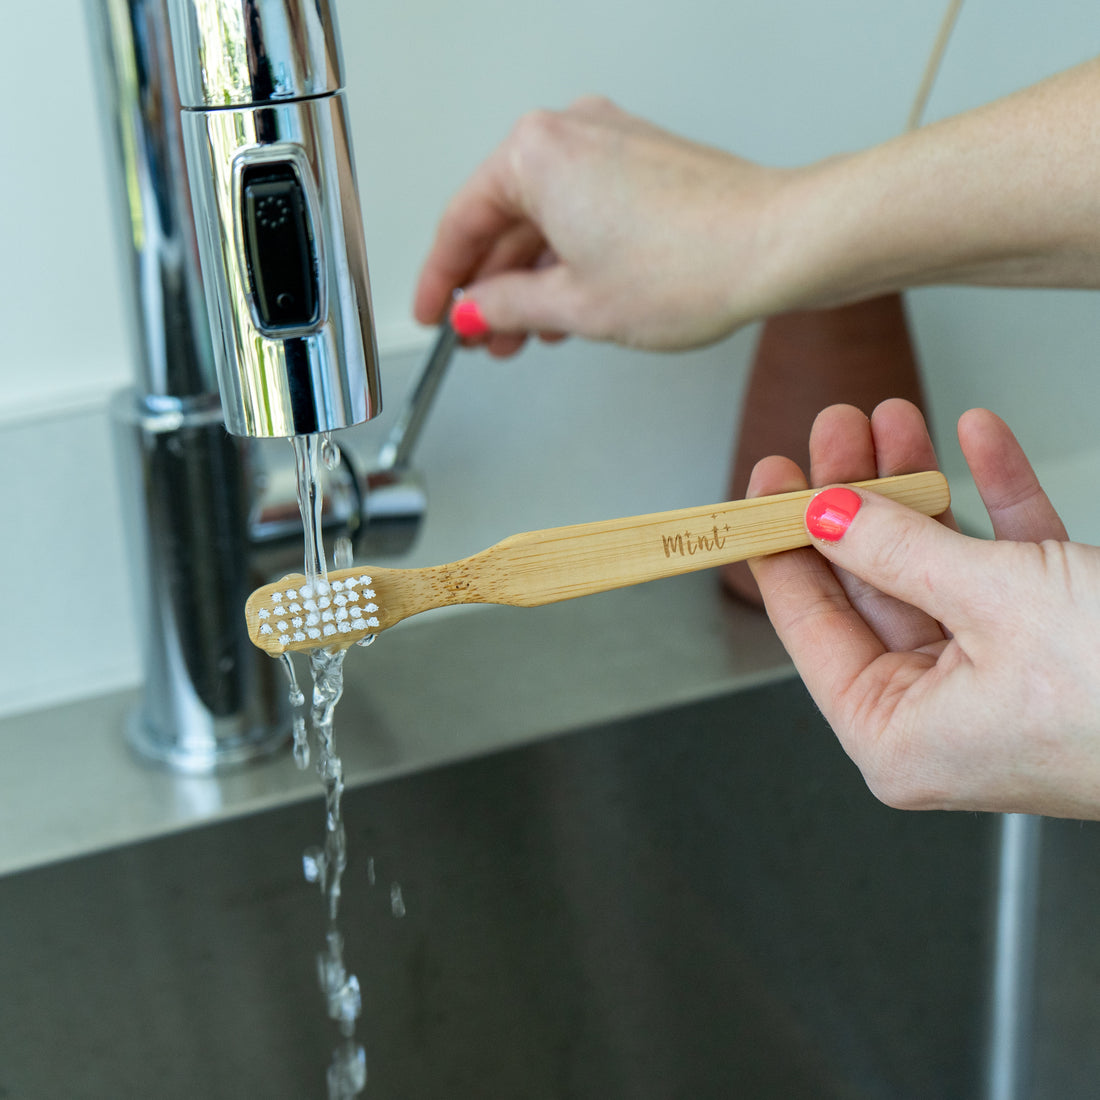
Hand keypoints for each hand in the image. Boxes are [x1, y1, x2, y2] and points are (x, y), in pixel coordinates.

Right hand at [413, 97, 790, 355]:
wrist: (779, 247)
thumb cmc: (692, 264)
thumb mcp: (575, 305)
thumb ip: (508, 307)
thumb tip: (476, 311)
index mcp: (535, 155)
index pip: (462, 222)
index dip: (440, 280)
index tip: (433, 314)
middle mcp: (571, 133)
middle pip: (504, 218)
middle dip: (491, 287)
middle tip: (483, 337)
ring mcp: (612, 142)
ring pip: (546, 218)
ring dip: (530, 279)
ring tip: (527, 335)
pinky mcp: (645, 161)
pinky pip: (584, 211)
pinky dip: (568, 257)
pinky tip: (568, 303)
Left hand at [748, 399, 1099, 818]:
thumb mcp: (992, 602)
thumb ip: (896, 551)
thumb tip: (822, 513)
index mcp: (896, 737)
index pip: (810, 626)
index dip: (781, 545)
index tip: (764, 482)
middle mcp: (938, 715)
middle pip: (869, 584)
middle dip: (852, 496)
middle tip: (832, 431)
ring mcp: (997, 679)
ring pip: (935, 565)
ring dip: (918, 486)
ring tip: (888, 417)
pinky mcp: (1056, 644)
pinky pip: (1008, 561)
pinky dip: (996, 499)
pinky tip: (978, 437)